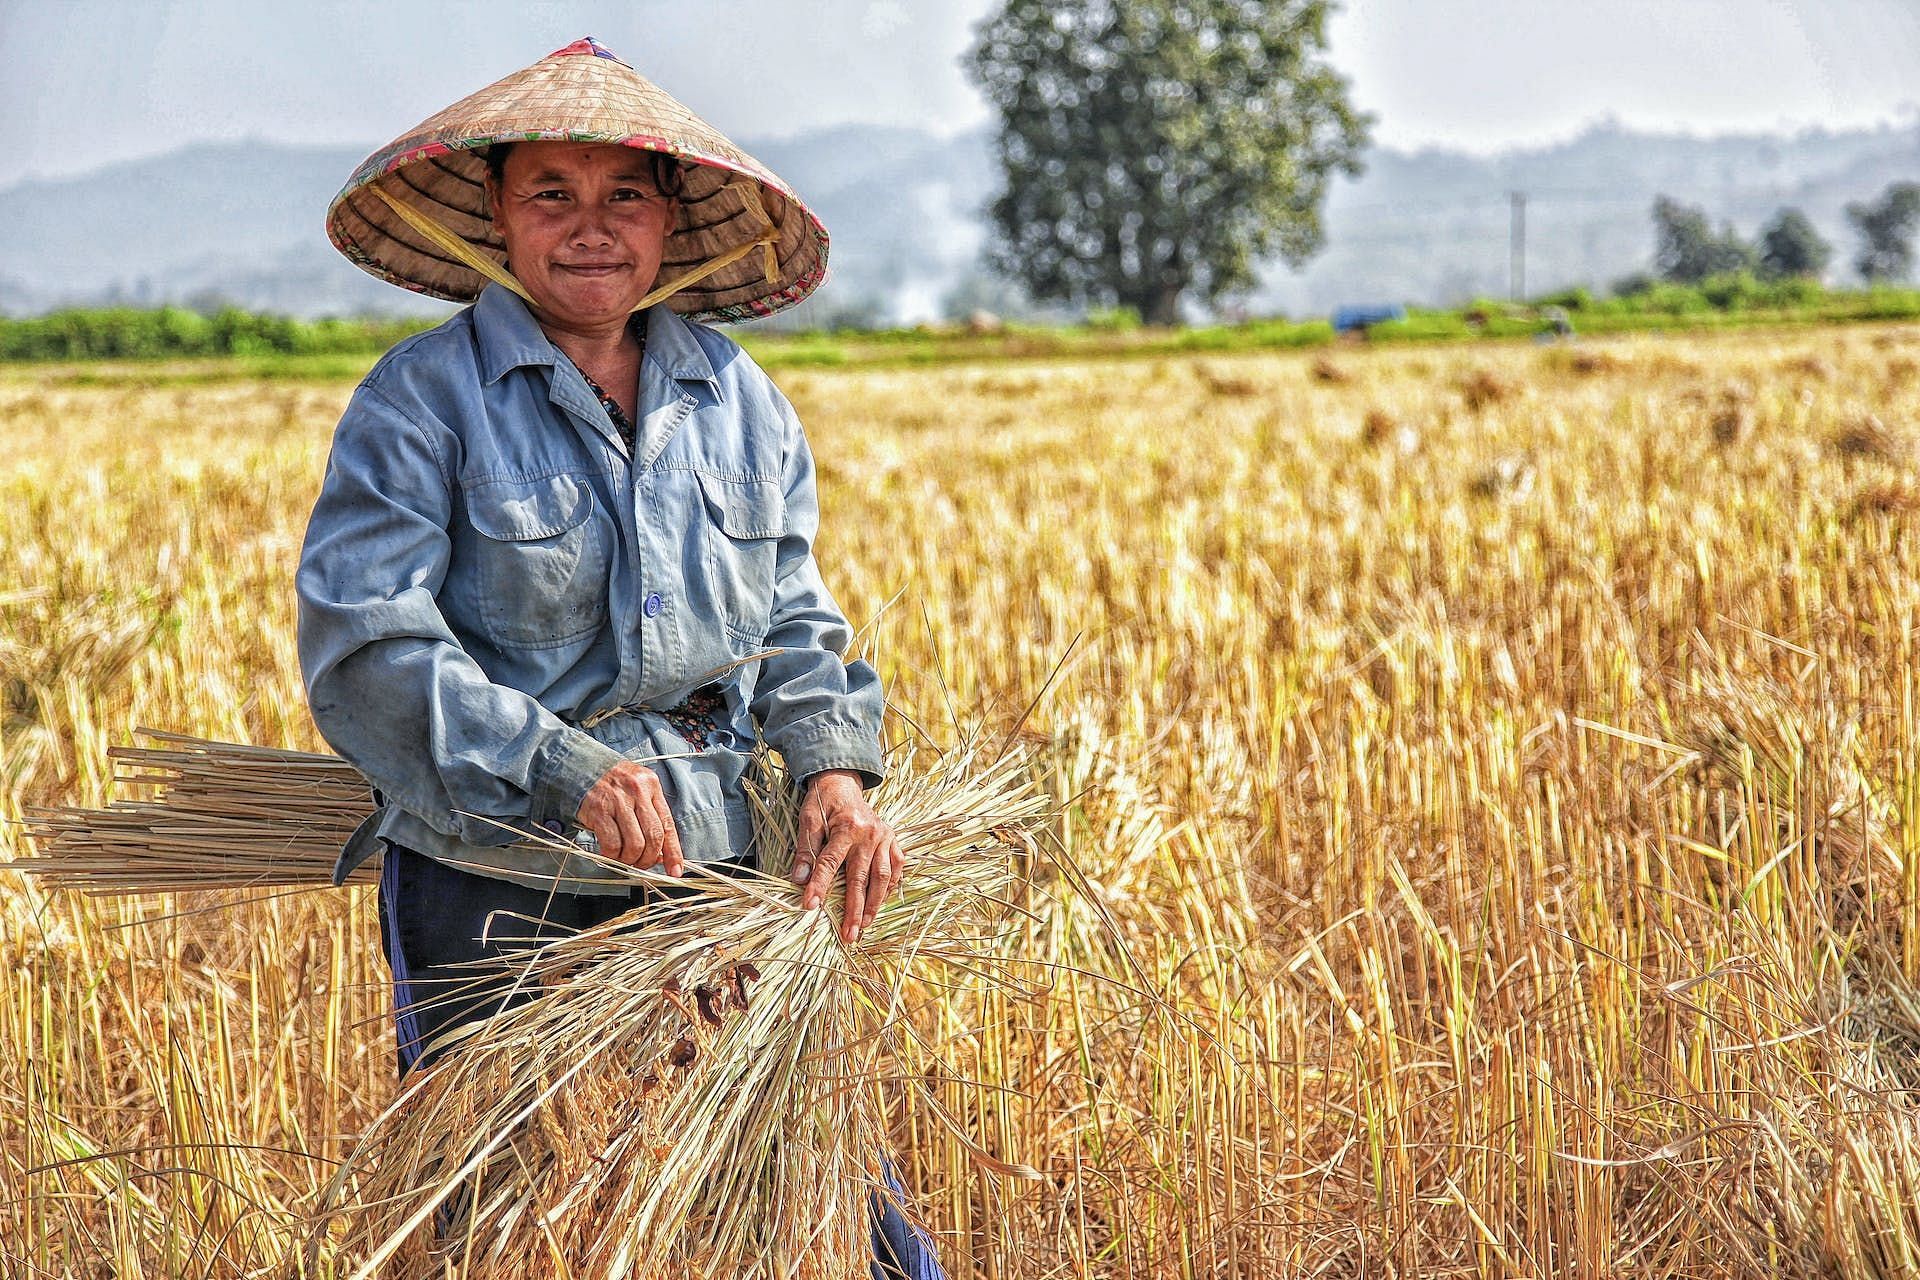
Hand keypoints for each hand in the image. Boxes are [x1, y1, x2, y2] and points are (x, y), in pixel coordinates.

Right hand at [576, 761, 683, 874]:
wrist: (582, 767)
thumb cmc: (613, 784)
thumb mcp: (638, 790)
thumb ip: (650, 816)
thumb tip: (660, 854)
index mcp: (652, 786)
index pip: (668, 824)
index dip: (673, 852)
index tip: (675, 870)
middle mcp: (638, 792)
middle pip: (653, 837)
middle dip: (648, 859)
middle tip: (641, 864)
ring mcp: (618, 801)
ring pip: (635, 844)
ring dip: (630, 859)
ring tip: (624, 858)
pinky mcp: (599, 811)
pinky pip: (612, 843)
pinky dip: (612, 855)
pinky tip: (609, 853)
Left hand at [791, 770, 901, 943]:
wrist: (843, 783)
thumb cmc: (823, 802)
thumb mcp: (808, 819)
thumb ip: (805, 849)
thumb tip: (799, 879)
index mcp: (846, 827)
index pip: (830, 863)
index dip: (819, 886)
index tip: (810, 907)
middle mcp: (869, 834)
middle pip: (861, 878)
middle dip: (854, 909)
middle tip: (848, 935)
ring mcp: (884, 837)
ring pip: (882, 877)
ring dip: (874, 904)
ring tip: (865, 925)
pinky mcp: (892, 840)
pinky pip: (896, 867)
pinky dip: (890, 886)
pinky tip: (881, 903)